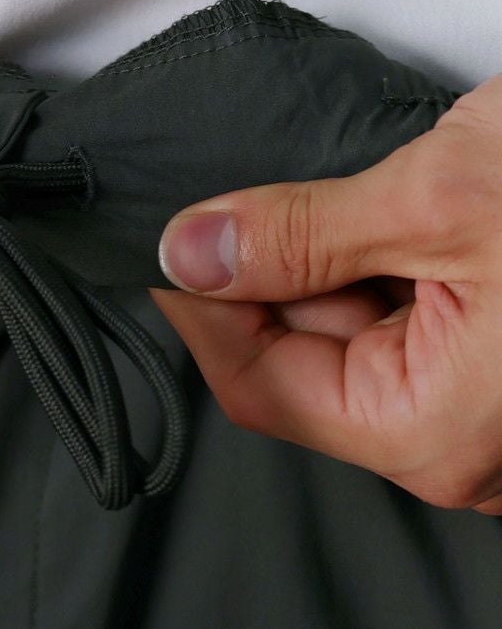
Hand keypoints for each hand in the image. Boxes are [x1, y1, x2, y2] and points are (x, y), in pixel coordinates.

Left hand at [152, 75, 501, 513]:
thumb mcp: (440, 198)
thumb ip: (300, 234)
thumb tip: (188, 252)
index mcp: (431, 432)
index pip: (256, 383)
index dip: (195, 308)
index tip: (160, 236)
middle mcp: (461, 443)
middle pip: (302, 358)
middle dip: (265, 271)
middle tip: (241, 185)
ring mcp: (489, 407)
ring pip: (353, 333)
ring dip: (324, 258)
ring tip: (342, 185)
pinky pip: (408, 321)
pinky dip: (378, 261)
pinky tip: (383, 204)